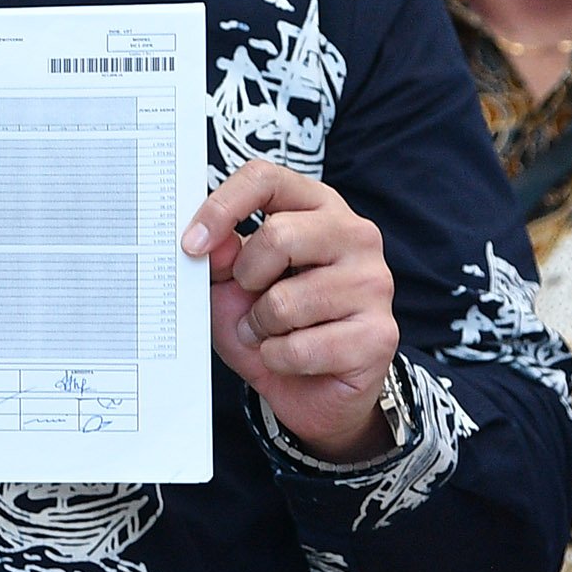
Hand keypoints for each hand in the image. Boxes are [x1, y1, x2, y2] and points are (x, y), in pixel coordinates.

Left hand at [183, 160, 400, 460]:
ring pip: (286, 301)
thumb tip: (212, 243)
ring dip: (261, 328)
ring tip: (272, 334)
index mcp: (317, 207)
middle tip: (250, 299)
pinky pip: (302, 347)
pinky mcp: (379, 334)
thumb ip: (220, 263)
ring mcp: (373, 283)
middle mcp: (355, 234)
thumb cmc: (273, 327)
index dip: (222, 207)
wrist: (313, 392)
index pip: (266, 178)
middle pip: (278, 235)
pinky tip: (294, 359)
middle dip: (246, 279)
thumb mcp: (231, 291)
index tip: (191, 244)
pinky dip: (280, 359)